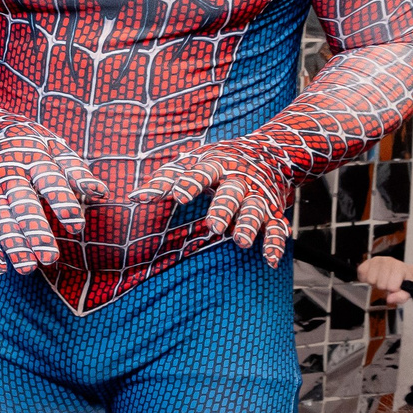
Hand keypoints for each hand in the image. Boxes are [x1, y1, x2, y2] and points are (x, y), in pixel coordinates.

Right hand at [0, 118, 109, 274]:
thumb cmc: (22, 141)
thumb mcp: (49, 144)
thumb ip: (74, 169)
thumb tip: (102, 193)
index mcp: (33, 156)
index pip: (49, 180)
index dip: (62, 202)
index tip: (76, 226)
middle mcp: (8, 173)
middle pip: (22, 204)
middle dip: (36, 231)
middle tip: (51, 258)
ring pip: (0, 219)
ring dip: (13, 244)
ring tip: (28, 268)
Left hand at [133, 140, 297, 264]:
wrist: (269, 152)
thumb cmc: (220, 162)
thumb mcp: (194, 163)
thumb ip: (166, 180)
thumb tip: (134, 198)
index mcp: (218, 164)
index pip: (203, 172)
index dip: (191, 183)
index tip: (178, 196)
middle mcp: (240, 179)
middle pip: (232, 192)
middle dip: (223, 209)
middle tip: (213, 227)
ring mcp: (258, 195)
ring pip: (255, 209)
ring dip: (249, 225)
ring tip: (241, 242)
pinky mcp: (274, 210)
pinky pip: (277, 227)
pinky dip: (275, 243)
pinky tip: (270, 261)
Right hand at [357, 255, 412, 301]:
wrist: (400, 270)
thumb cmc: (403, 280)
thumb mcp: (407, 290)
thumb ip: (401, 297)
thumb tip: (389, 299)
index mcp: (399, 267)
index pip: (392, 287)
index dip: (393, 290)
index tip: (396, 286)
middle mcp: (388, 261)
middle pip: (380, 285)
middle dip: (384, 287)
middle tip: (387, 283)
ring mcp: (377, 260)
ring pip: (370, 280)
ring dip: (375, 283)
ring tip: (380, 280)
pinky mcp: (367, 261)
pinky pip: (361, 272)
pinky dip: (365, 278)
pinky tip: (373, 276)